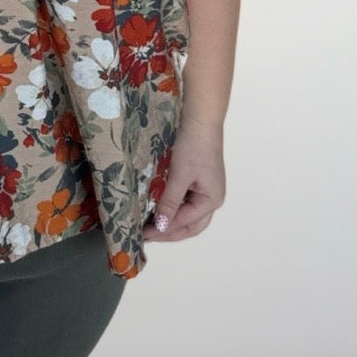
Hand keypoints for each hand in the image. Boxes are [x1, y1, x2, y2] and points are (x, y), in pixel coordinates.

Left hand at [143, 118, 225, 242]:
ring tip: (149, 226)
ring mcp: (205, 190)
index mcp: (212, 200)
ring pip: (187, 216)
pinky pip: (184, 202)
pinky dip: (171, 208)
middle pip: (190, 225)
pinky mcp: (197, 181)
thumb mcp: (179, 176)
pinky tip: (157, 209)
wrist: (200, 120)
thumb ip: (170, 202)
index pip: (185, 223)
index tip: (144, 234)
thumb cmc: (193, 147)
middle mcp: (211, 199)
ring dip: (170, 222)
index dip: (164, 230)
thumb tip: (160, 226)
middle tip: (147, 237)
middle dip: (169, 233)